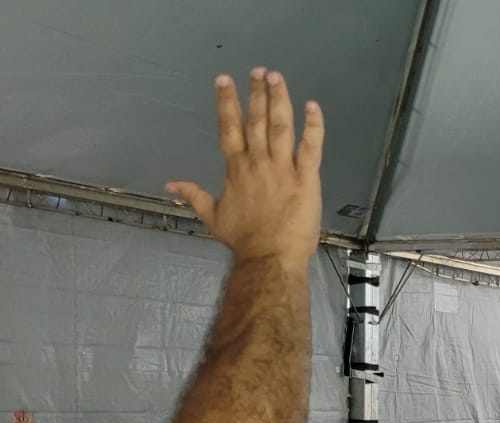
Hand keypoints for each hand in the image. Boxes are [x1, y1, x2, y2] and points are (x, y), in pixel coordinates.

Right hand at [165, 69, 322, 264]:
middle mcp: (257, 162)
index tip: (224, 80)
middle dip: (255, 92)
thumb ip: (193, 195)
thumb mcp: (212, 215)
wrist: (269, 258)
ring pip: (279, 126)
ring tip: (276, 76)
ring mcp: (282, 168)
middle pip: (255, 120)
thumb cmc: (244, 240)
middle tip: (258, 70)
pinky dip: (313, 126)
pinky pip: (310, 147)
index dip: (226, 102)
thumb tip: (169, 185)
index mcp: (236, 168)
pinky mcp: (306, 178)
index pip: (229, 127)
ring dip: (278, 99)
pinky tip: (313, 105)